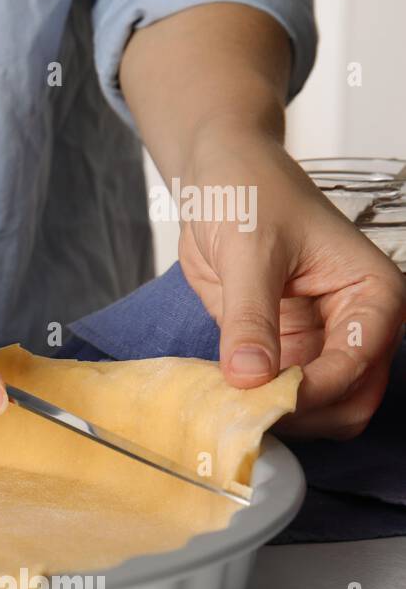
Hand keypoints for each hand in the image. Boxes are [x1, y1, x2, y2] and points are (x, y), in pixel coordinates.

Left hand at [179, 134, 405, 438]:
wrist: (220, 175)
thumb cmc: (251, 192)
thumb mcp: (249, 251)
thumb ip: (250, 316)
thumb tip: (250, 377)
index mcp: (372, 293)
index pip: (358, 364)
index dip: (314, 391)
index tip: (264, 399)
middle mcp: (353, 324)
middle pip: (348, 401)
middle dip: (302, 413)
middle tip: (244, 412)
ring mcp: (315, 339)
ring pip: (314, 407)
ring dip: (274, 413)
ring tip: (226, 404)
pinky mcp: (278, 346)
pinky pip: (273, 391)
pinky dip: (250, 401)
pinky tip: (217, 394)